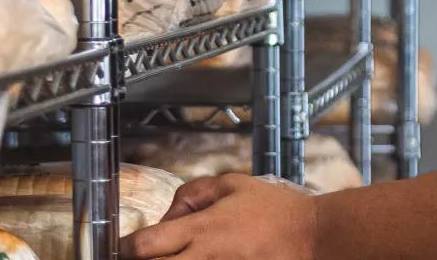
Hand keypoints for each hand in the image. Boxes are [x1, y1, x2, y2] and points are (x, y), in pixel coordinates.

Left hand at [119, 174, 319, 259]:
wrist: (313, 237)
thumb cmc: (273, 210)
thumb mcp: (230, 185)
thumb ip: (190, 195)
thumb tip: (166, 217)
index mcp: (201, 230)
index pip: (144, 246)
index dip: (124, 249)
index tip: (123, 248)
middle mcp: (206, 258)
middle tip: (138, 258)